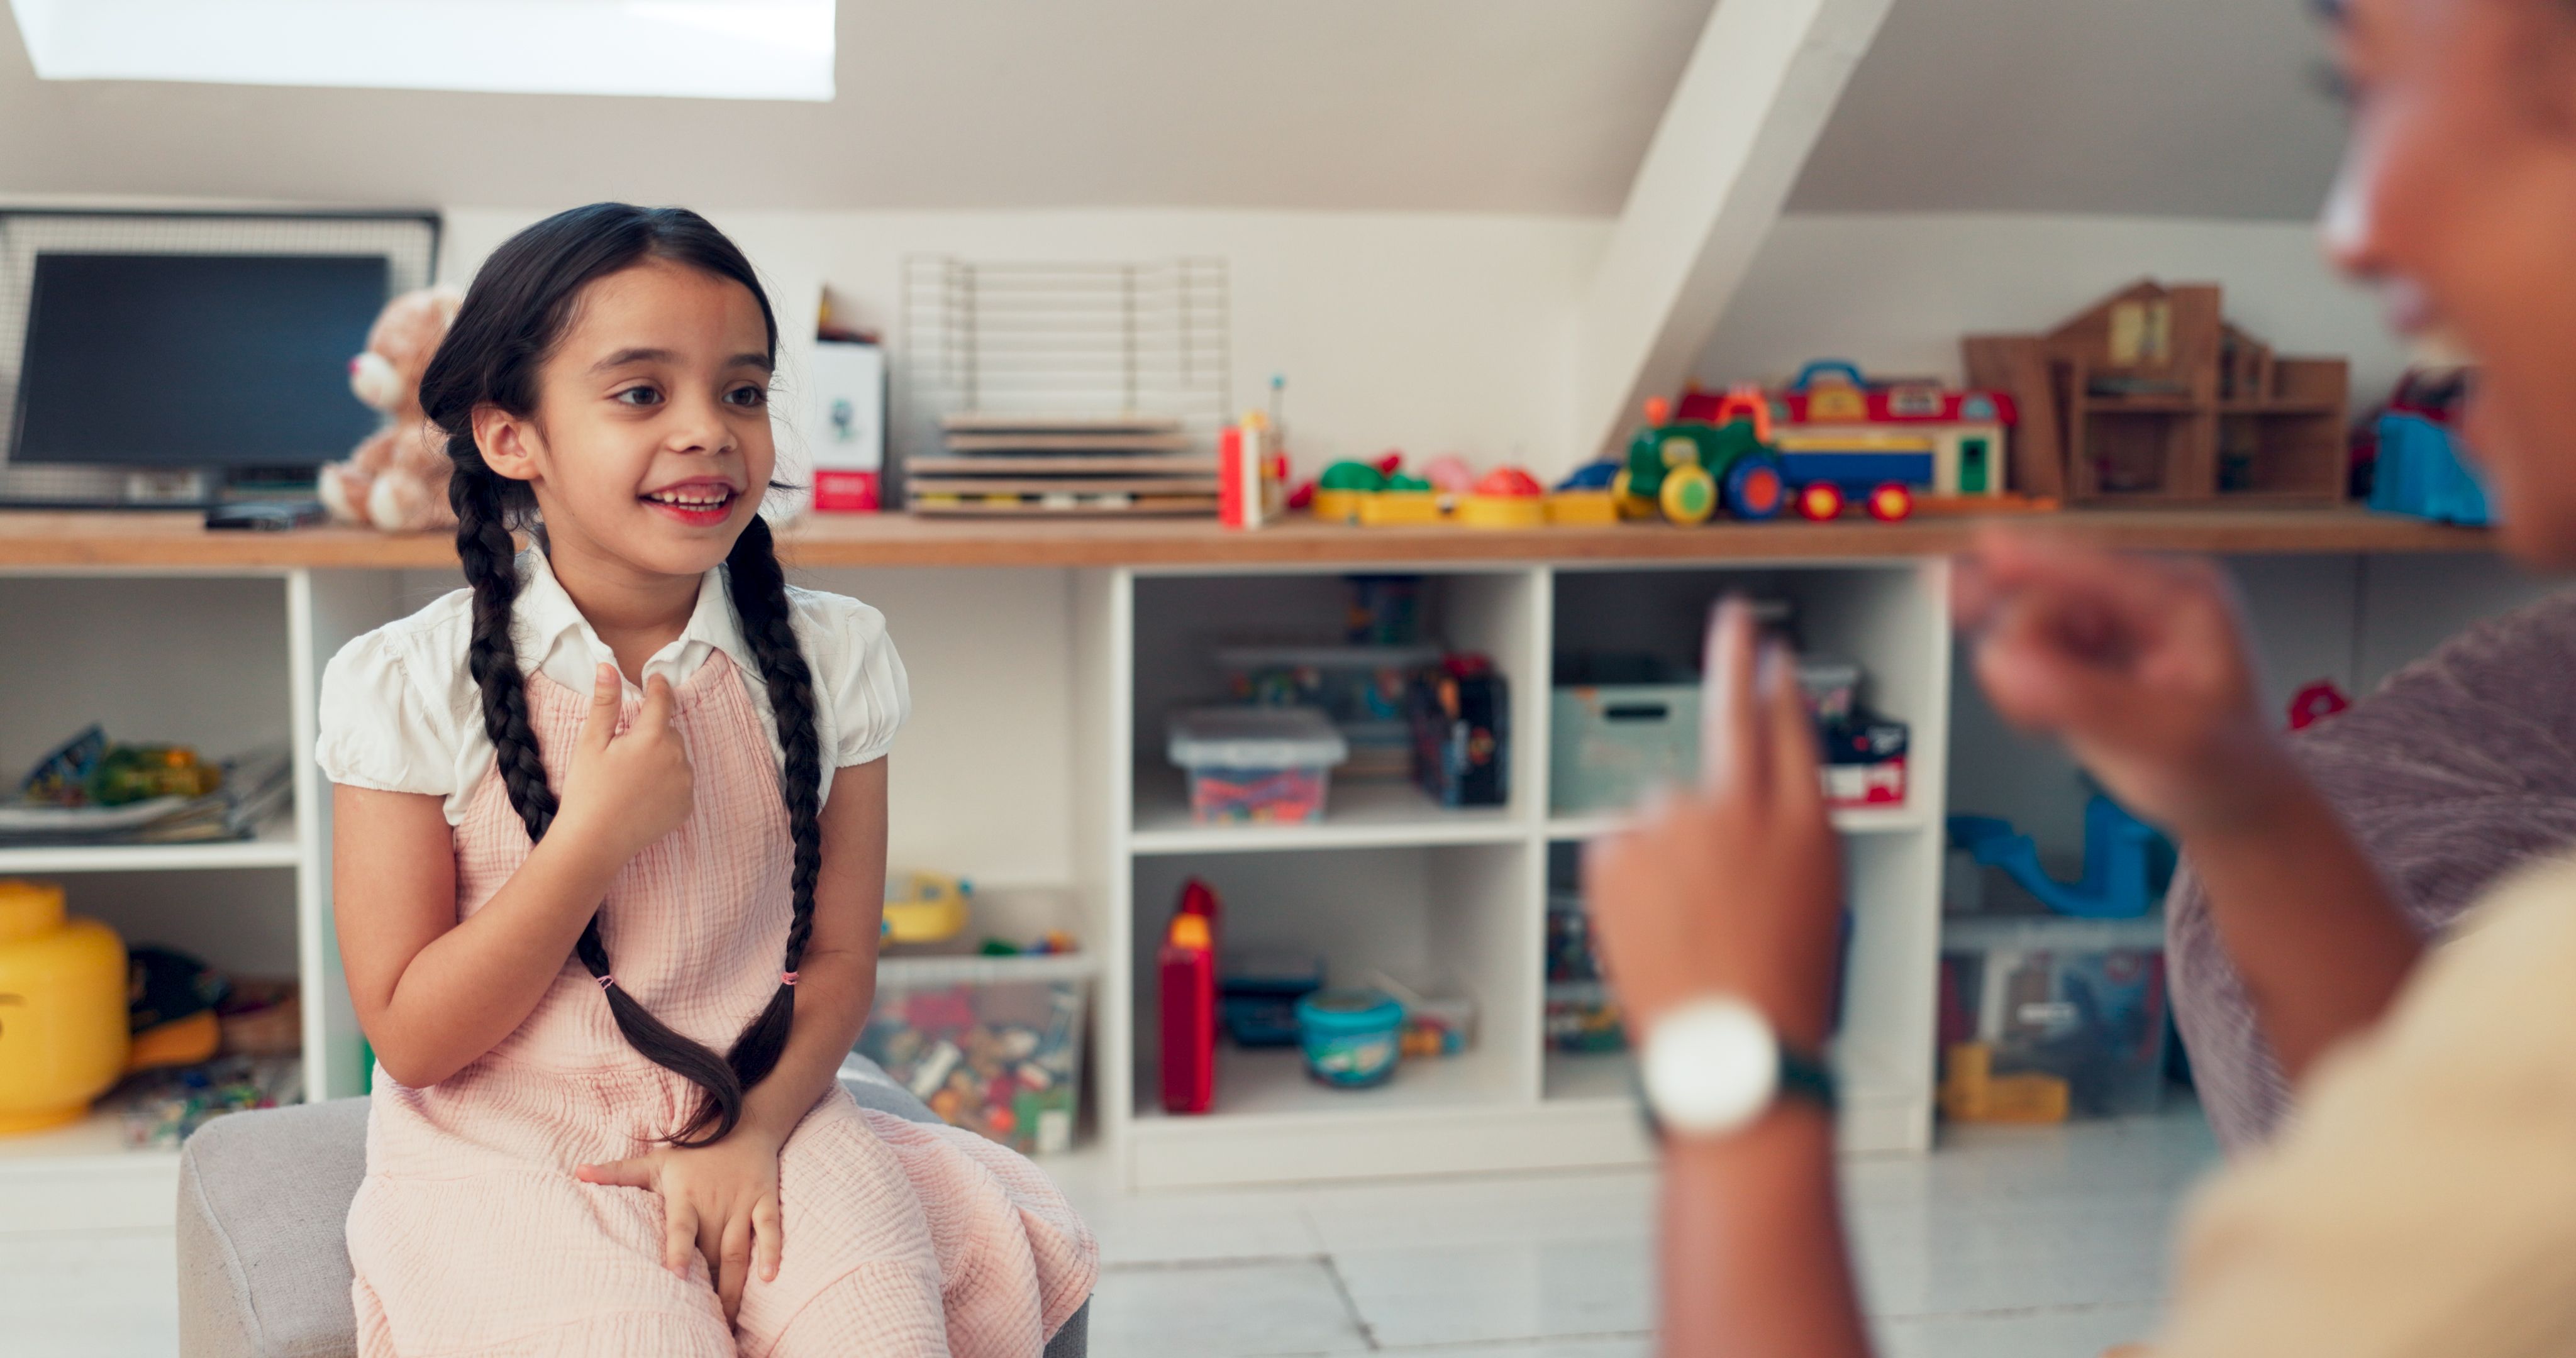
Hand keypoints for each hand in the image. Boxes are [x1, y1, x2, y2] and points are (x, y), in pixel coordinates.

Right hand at [555, 664, 693, 859]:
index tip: (655, 678)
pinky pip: (680, 783)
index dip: (658, 686)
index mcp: (653, 737)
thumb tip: (608, 667)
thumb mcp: (591, 742)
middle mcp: (678, 758)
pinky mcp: (686, 806)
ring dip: (661, 756)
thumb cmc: (588, 790)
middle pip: (669, 731)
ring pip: (677, 757)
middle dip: (652, 731)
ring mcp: (685, 784)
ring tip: (631, 775)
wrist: (595, 842)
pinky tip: (642, 793)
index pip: (662, 701)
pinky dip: (666, 782)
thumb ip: (605, 703)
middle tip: (624, 748)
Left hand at [577, 1127, 784, 1322]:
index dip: (679, 1250)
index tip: (677, 1275)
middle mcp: (715, 1203)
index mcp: (686, 1197)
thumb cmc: (693, 1150)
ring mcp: (742, 1203)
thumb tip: (578, 1172)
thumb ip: (617, 1172)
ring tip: (728, 1317)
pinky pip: (770, 1229)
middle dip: (709, 1288)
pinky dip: (771, 1251)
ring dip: (735, 1285)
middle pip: (712, 1252)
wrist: (744, 1124)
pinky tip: (769, 1278)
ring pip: (739, 1250)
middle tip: (703, 1320)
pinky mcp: (765, 1201)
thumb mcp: (654, 1160)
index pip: (681, 1228)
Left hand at [1582, 598, 1844, 1046]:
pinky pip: (1623, 844)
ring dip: (1672, 849)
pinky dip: (1634, 876)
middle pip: (1732, 715)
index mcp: (1804, 823)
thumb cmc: (1780, 993)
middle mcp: (1740, 810)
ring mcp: (1674, 826)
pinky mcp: (1618, 850)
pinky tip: (1658, 922)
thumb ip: (1785, 833)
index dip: (1780, 683)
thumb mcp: (1816, 900)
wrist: (1732, 1050)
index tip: (1770, 652)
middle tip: (1732, 618)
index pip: (1792, 727)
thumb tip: (1753, 797)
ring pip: (1664, 808)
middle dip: (1733, 658)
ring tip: (1690, 918)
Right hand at [1952, 530, 2287, 835]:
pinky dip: (2018, 687)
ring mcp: (2105, 620)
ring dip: (2020, 674)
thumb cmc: (2218, 768)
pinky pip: (2018, 648)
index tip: (1982, 546)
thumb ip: (2080, 701)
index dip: (2034, 557)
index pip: (2095, 568)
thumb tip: (2000, 662)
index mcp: (2181, 597)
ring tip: (2050, 724)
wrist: (2228, 800)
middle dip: (2025, 647)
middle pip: (2046, 593)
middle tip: (2030, 712)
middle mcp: (2138, 596)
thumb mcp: (2162, 741)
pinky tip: (2046, 720)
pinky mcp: (2078, 646)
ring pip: (2023, 622)